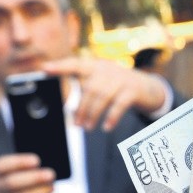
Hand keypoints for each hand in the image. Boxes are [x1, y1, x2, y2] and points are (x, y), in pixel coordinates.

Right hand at [0, 154, 54, 192]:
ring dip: (40, 191)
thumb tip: (45, 170)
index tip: (36, 161)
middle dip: (33, 178)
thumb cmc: (16, 179)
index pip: (2, 166)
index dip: (20, 162)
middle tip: (51, 174)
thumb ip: (26, 168)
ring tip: (51, 186)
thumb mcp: (15, 171)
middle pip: (12, 183)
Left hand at [43, 56, 166, 131]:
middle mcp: (107, 69)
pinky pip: (119, 105)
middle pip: (89, 89)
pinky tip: (106, 127)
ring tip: (87, 127)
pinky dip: (111, 117)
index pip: (75, 64)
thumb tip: (71, 114)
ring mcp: (121, 79)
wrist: (148, 88)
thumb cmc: (118, 88)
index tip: (44, 68)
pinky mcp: (133, 90)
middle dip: (80, 108)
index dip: (60, 66)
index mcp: (95, 66)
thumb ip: (87, 90)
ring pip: (102, 98)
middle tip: (76, 124)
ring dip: (93, 114)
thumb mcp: (103, 83)